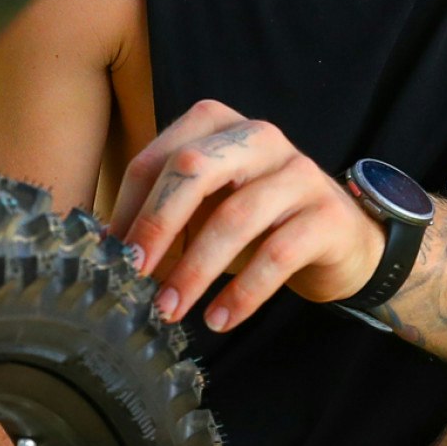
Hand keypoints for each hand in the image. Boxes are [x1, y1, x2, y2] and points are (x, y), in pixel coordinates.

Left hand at [109, 99, 386, 330]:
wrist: (340, 239)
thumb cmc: (256, 222)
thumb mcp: (204, 210)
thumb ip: (162, 216)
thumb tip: (106, 246)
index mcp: (217, 125)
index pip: (158, 158)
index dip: (128, 207)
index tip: (109, 252)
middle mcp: (259, 137)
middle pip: (193, 170)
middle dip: (155, 224)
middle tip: (133, 273)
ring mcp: (298, 173)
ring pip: (234, 217)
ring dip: (195, 270)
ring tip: (168, 309)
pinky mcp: (327, 215)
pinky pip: (277, 255)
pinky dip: (242, 293)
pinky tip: (218, 320)